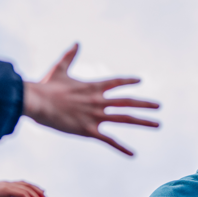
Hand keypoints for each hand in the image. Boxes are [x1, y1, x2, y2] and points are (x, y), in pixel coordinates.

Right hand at [23, 43, 159, 155]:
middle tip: (159, 106)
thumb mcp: (60, 69)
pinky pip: (109, 140)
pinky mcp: (88, 130)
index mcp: (93, 87)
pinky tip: (134, 154)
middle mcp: (98, 101)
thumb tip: (76, 42)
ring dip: (143, 122)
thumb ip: (70, 56)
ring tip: (158, 124)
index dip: (129, 81)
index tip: (140, 81)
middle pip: (128, 102)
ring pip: (125, 119)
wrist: (38, 102)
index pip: (116, 82)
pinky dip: (122, 148)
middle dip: (145, 104)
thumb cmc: (46, 87)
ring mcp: (95, 116)